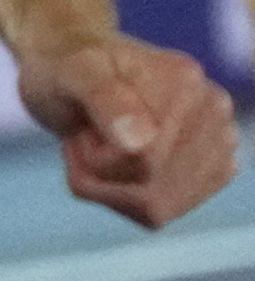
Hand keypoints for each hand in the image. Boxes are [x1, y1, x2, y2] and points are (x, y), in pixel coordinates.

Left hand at [24, 36, 235, 230]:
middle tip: (86, 131)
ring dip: (106, 184)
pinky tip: (113, 162)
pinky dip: (118, 196)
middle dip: (98, 171)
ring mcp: (216, 145)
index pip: (143, 159)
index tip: (83, 119)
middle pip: (150, 188)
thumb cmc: (65, 67)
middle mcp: (213, 113)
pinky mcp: (206, 174)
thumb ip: (105, 100)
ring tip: (99, 143)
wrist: (72, 72)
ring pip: (154, 206)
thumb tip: (142, 146)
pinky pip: (155, 213)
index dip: (94, 154)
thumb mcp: (70, 73)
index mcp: (185, 82)